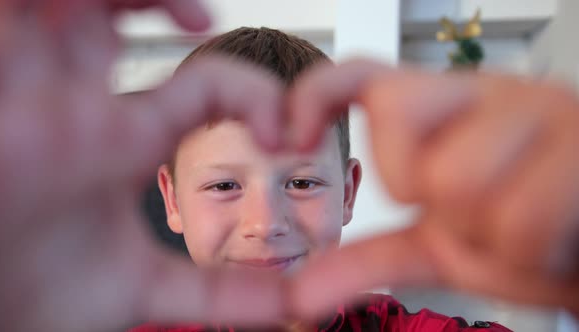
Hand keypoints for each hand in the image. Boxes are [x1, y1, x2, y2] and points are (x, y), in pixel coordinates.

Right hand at [0, 1, 287, 330]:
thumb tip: (300, 304)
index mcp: (122, 140)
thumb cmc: (45, 295)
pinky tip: (81, 24)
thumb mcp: (147, 288)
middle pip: (117, 12)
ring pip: (65, 0)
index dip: (252, 95)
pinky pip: (5, 19)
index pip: (201, 88)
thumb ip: (221, 294)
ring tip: (182, 14)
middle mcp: (79, 106)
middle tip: (204, 22)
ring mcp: (28, 95)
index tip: (284, 136)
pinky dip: (39, 5)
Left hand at [285, 59, 578, 318]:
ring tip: (520, 229)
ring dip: (487, 234)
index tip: (292, 137)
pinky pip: (517, 217)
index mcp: (444, 109)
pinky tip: (555, 238)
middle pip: (398, 146)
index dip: (315, 96)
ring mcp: (537, 109)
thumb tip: (298, 294)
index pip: (361, 75)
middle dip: (434, 205)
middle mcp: (485, 93)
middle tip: (480, 215)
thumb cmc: (530, 237)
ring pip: (453, 181)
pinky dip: (528, 252)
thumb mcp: (442, 247)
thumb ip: (369, 259)